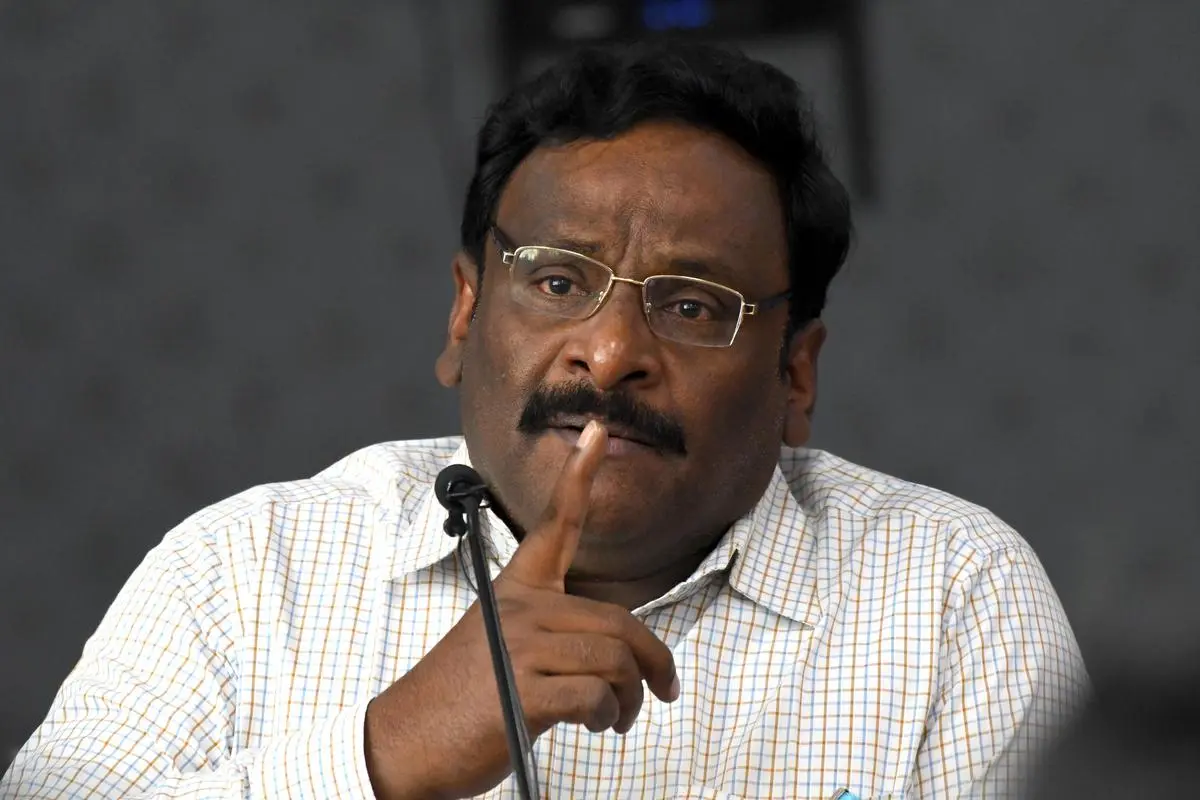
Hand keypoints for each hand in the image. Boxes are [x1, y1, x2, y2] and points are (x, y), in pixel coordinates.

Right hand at [364, 421, 679, 799]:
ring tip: (616, 720)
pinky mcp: (525, 691)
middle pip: (620, 623)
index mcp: (516, 591)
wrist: (404, 744)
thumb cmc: (458, 701)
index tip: (599, 432)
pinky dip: (607, 718)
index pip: (555, 524)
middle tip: (662, 691)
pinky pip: (597, 696)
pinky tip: (594, 726)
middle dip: (654, 663)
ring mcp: (522, 647)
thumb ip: (549, 633)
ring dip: (630, 700)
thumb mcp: (499, 646)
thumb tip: (611, 655)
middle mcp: (522, 610)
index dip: (579, 476)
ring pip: (616, 661)